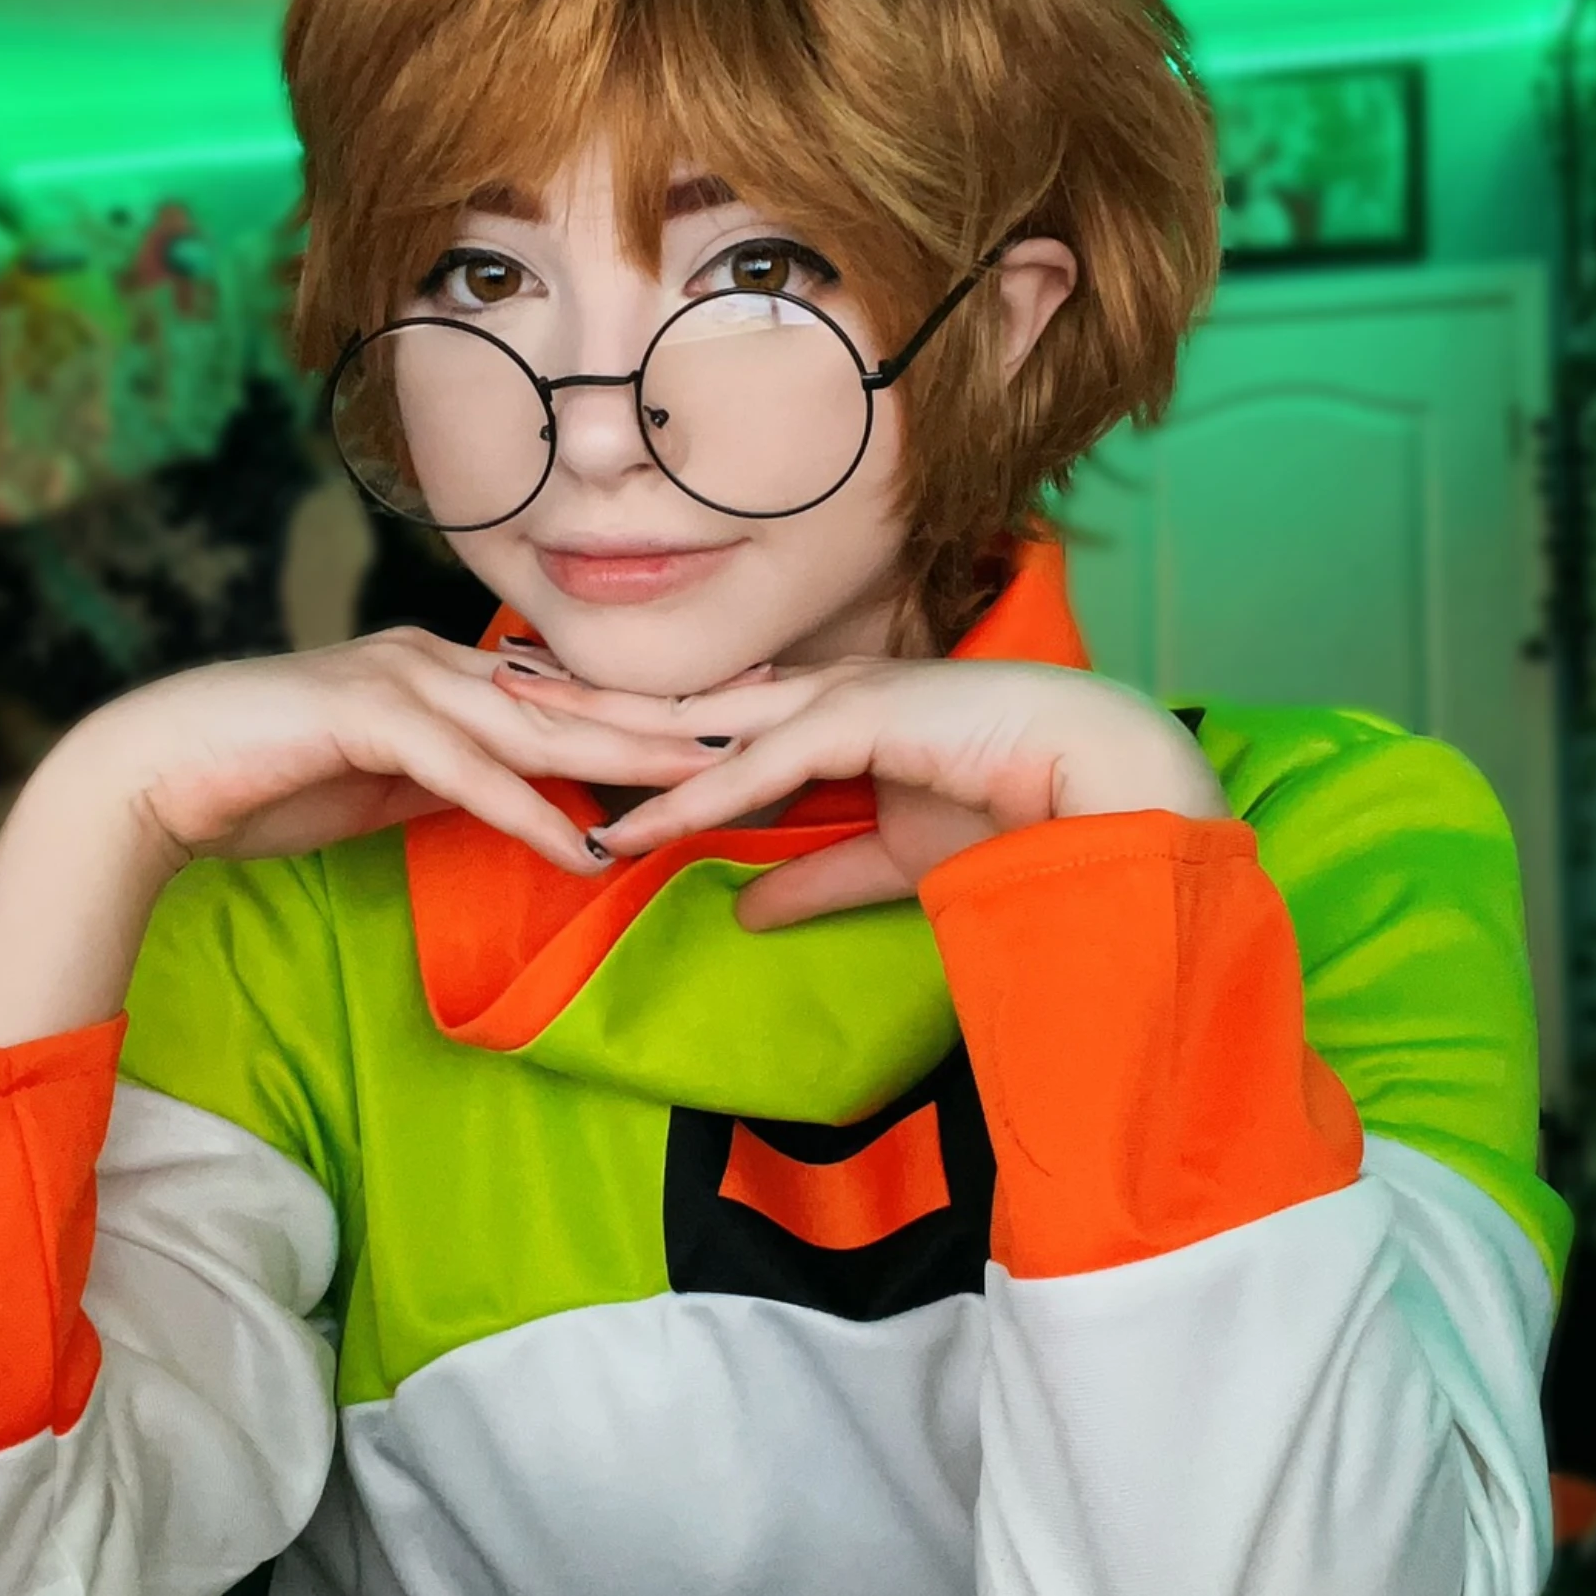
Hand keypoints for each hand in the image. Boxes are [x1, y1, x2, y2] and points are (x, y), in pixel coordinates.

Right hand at [57, 626, 735, 880]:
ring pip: (539, 723)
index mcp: (449, 674)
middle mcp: (437, 663)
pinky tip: (583, 843)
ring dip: (629, 755)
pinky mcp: (364, 719)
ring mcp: (402, 682)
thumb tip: (531, 805)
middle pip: (582, 696)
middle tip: (776, 724)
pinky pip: (463, 771)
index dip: (664, 704)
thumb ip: (459, 782)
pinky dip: (526, 809)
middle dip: (681, 714)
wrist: (158, 769)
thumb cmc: (268, 777)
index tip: (749, 715)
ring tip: (712, 779)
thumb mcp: (388, 783)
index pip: (576, 691)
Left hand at [492, 654, 1229, 927]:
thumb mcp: (887, 856)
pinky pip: (753, 769)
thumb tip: (746, 911)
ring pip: (696, 720)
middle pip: (673, 698)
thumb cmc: (1013, 808)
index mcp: (821, 714)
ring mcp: (836, 702)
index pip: (699, 714)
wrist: (1104, 783)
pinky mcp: (863, 725)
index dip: (620, 714)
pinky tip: (622, 824)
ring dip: (604, 728)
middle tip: (491, 684)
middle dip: (582, 693)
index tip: (545, 714)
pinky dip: (685, 799)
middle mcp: (816, 696)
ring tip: (517, 728)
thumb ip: (815, 879)